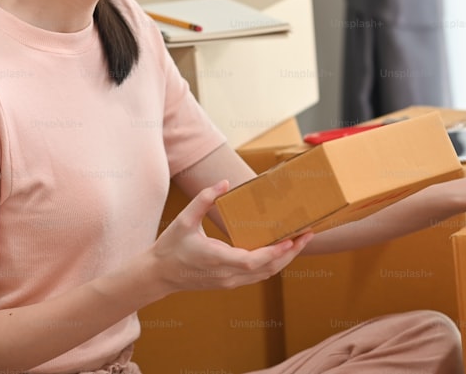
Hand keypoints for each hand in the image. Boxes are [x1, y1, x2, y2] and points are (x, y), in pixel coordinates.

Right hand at [148, 180, 311, 294]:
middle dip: (290, 253)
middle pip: (267, 269)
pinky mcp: (230, 283)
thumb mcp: (183, 220)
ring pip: (265, 274)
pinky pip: (258, 276)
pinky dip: (273, 264)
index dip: (274, 252)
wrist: (158, 276)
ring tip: (300, 241)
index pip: (252, 261)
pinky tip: (282, 250)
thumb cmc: (170, 246)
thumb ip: (203, 199)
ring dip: (285, 259)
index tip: (290, 240)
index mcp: (217, 259)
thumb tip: (224, 182)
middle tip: (308, 235)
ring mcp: (229, 282)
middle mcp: (227, 275)